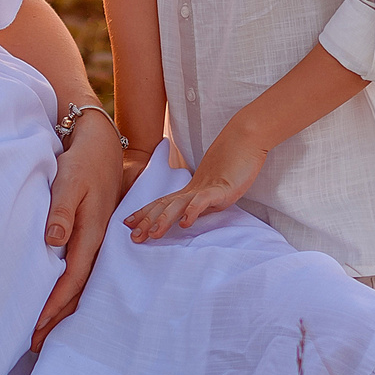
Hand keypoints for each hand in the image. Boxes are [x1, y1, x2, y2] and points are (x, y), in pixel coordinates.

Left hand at [32, 123, 124, 349]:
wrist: (100, 148)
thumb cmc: (81, 165)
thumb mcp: (68, 182)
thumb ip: (60, 211)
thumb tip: (53, 241)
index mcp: (92, 235)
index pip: (72, 279)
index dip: (54, 305)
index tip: (36, 326)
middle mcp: (96, 245)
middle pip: (78, 291)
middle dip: (57, 319)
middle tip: (35, 344)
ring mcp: (94, 243)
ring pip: (79, 286)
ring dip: (62, 311)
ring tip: (42, 334)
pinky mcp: (89, 239)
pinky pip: (79, 274)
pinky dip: (67, 294)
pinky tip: (56, 303)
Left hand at [126, 121, 267, 240]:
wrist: (246, 137)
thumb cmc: (234, 161)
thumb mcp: (216, 187)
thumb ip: (204, 200)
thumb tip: (194, 214)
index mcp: (190, 190)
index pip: (162, 203)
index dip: (145, 213)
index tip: (128, 223)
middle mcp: (193, 188)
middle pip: (164, 206)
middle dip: (147, 221)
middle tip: (133, 237)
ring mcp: (206, 187)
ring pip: (179, 204)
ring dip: (164, 219)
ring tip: (152, 234)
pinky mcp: (222, 188)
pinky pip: (203, 200)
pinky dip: (192, 211)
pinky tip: (185, 223)